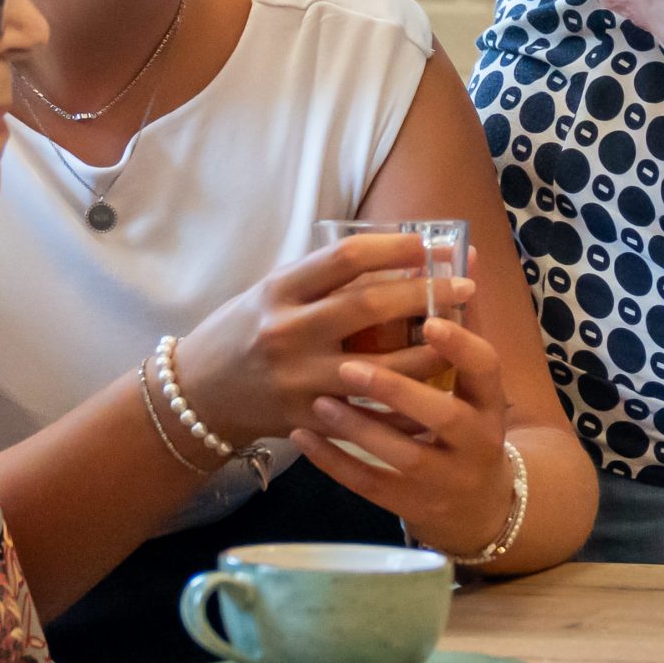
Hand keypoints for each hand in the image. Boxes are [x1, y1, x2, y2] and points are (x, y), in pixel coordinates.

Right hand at [170, 234, 473, 445]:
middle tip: (466, 285)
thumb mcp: (272, 292)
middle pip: (369, 306)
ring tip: (462, 338)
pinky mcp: (307, 418)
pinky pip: (369, 413)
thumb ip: (322, 278)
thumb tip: (394, 253)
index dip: (393, 247)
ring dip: (429, 353)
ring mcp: (298, 379)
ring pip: (380, 368)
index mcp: (280, 290)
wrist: (198, 395)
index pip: (345, 257)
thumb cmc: (244, 332)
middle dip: (425, 294)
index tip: (428, 244)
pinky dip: (406, 404)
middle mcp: (287, 331)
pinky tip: (437, 391)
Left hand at [290, 318, 516, 559]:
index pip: (485, 369)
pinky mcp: (410, 503)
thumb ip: (460, 326)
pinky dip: (333, 461)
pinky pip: (368, 485)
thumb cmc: (466, 421)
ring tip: (320, 399)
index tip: (429, 321)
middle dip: (397, 390)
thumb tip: (462, 251)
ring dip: (358, 427)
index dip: (460, 346)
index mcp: (490, 401)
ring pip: (402, 455)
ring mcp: (443, 478)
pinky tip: (302, 436)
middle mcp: (476, 441)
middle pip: (443, 416)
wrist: (476, 504)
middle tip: (349, 365)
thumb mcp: (471, 384)